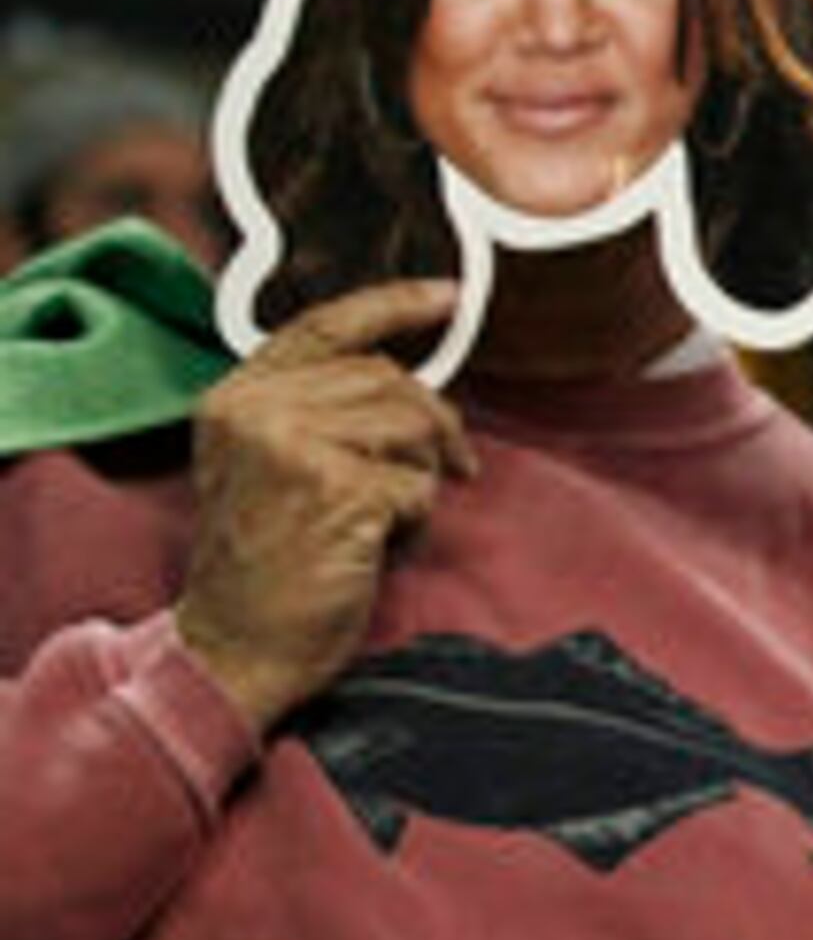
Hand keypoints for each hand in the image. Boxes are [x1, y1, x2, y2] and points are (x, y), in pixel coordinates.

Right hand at [172, 282, 478, 733]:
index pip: (325, 325)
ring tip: (383, 517)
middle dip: (431, 426)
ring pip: (413, 426)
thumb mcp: (271, 466)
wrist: (237, 645)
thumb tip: (407, 375)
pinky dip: (416, 518)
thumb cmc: (269, 563)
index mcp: (236, 396)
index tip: (448, 294)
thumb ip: (316, 409)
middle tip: (440, 472)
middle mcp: (255, 409)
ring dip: (421, 476)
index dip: (393, 303)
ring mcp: (290, 445)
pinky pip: (419, 483)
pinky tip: (376, 544)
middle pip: (389, 379)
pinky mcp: (333, 488)